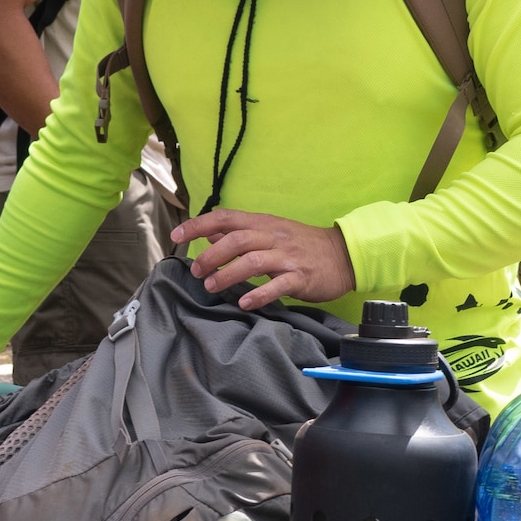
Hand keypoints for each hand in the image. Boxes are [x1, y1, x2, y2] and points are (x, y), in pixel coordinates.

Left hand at [174, 209, 355, 310]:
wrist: (343, 254)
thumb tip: (209, 233)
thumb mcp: (270, 231)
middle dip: (211, 255)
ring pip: (253, 261)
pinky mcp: (301, 277)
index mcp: (263, 223)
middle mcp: (273, 237)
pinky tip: (245, 303)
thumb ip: (240, 232)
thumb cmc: (302, 244)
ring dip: (228, 274)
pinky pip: (278, 285)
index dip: (199, 225)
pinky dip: (260, 294)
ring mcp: (288, 257)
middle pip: (237, 240)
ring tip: (211, 287)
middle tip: (196, 271)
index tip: (177, 235)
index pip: (225, 217)